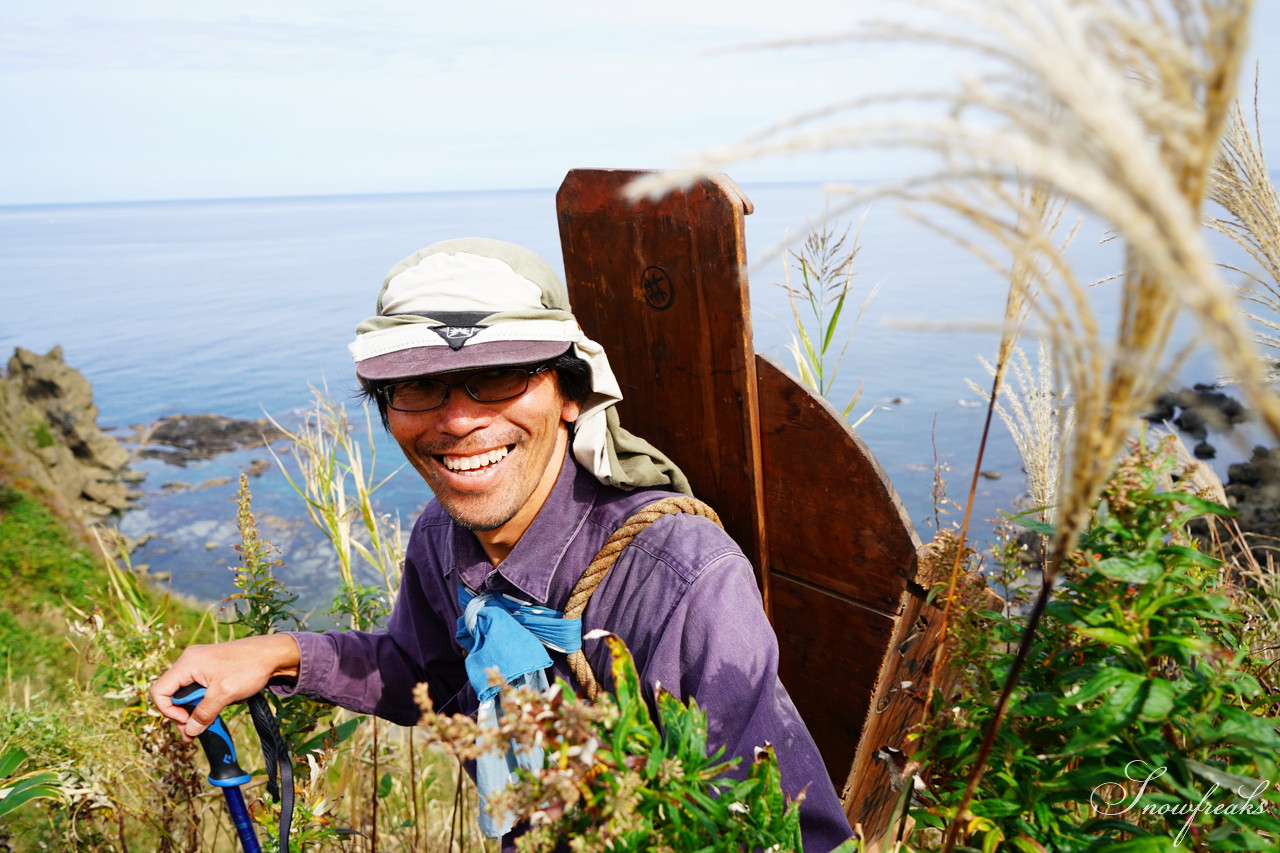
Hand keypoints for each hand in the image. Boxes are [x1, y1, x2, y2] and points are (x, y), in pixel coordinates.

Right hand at [150, 634, 300, 738]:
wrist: (273, 654)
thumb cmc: (249, 668)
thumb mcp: (224, 694)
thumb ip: (203, 714)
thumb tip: (190, 731)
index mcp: (187, 664)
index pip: (159, 691)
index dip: (168, 711)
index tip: (188, 720)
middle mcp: (189, 661)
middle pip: (171, 693)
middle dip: (182, 714)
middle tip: (194, 732)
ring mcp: (200, 664)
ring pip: (186, 693)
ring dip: (196, 708)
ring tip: (211, 718)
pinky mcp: (210, 668)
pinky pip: (199, 688)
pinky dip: (206, 700)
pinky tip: (221, 704)